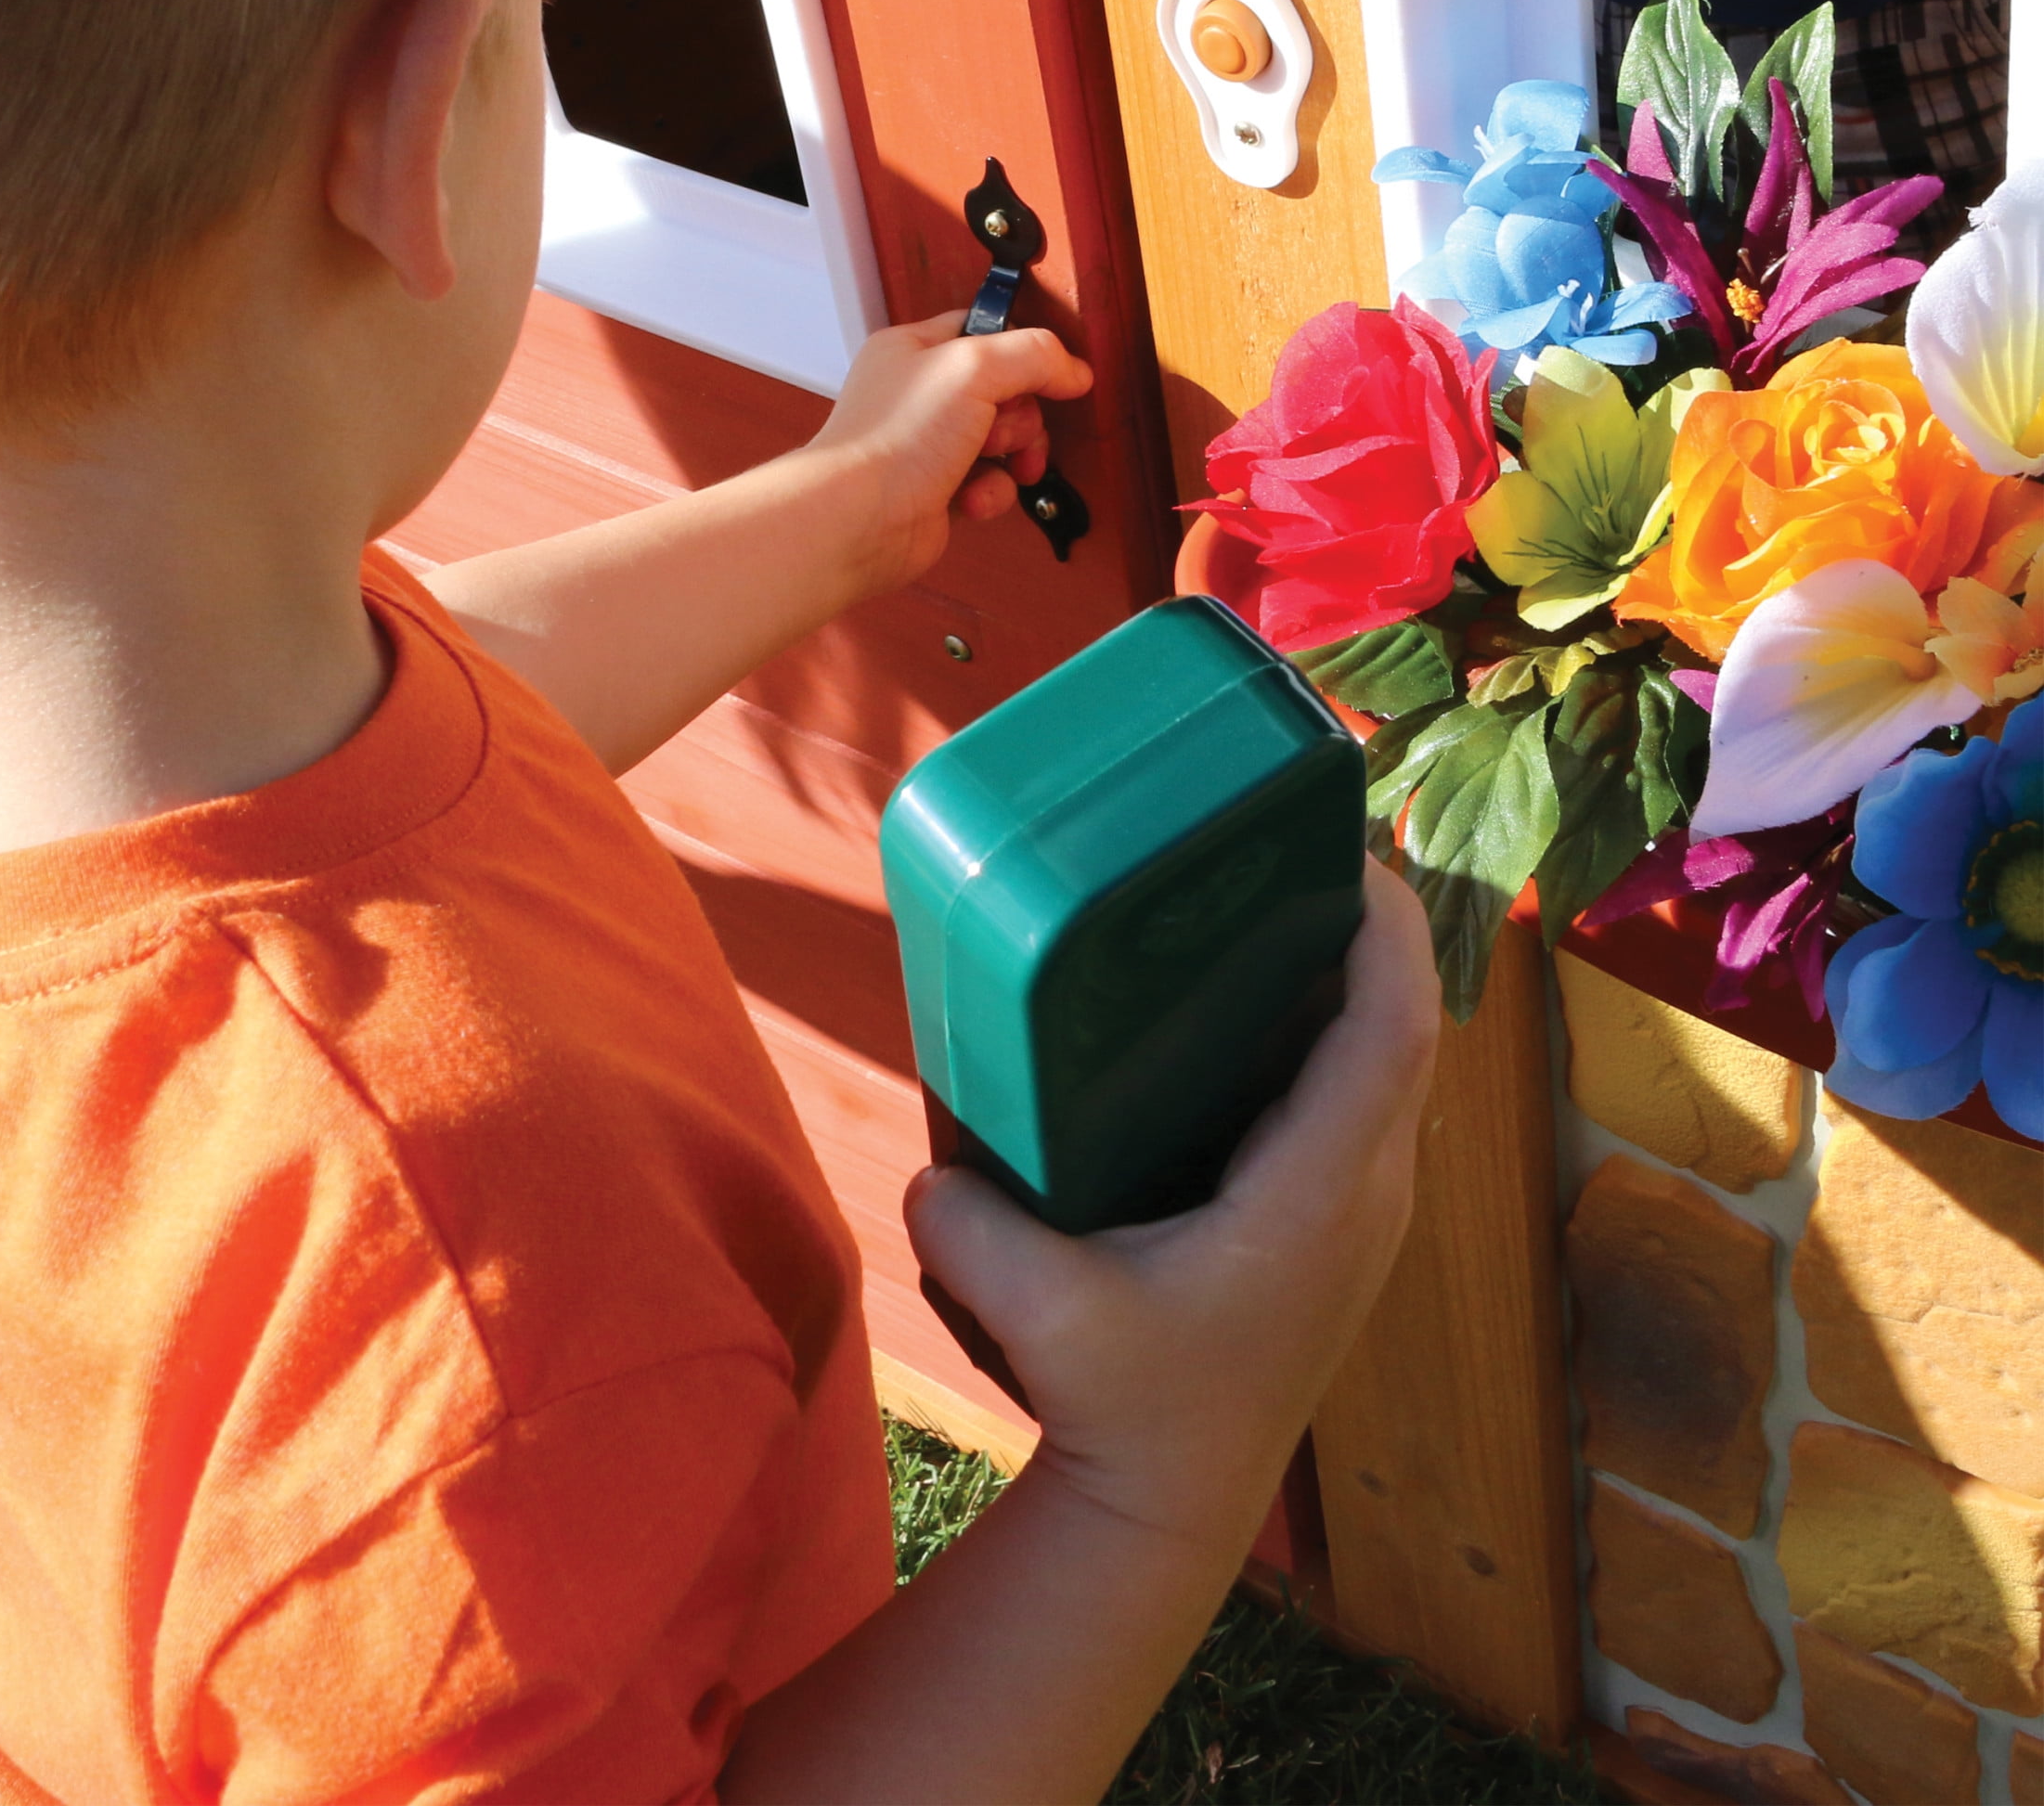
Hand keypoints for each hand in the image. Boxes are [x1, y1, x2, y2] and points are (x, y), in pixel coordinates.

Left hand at [804, 314, 1093, 597]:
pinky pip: (991, 482)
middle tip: (1001, 428)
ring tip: (998, 462)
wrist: (859, 521)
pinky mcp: (938, 489)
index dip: (1023, 352)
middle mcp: (918, 394)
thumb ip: (1032, 356)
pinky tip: (972, 498)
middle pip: (1006, 391)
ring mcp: (928, 444)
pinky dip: (992, 492)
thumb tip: (1073, 369)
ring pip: (1004, 440)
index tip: (1054, 373)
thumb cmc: (890, 441)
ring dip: (1013, 455)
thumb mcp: (974, 369)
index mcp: (914, 349)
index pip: (985, 331)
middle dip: (1020, 416)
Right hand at [905, 861, 1437, 1547]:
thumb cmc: (1125, 1405)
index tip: (1344, 845)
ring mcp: (1363, 1210)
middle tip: (1288, 838)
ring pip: (1391, 1060)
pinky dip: (1329, 1027)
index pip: (1392, 1034)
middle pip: (1406, 1027)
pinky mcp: (1338, 1221)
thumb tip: (933, 1166)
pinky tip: (1246, 998)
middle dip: (1366, 923)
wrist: (1172, 1501)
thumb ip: (971, 1228)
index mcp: (1317, 1194)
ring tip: (1267, 892)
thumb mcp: (1037, 1314)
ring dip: (1352, 973)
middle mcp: (1365, 1193)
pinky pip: (1360, 1092)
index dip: (1384, 930)